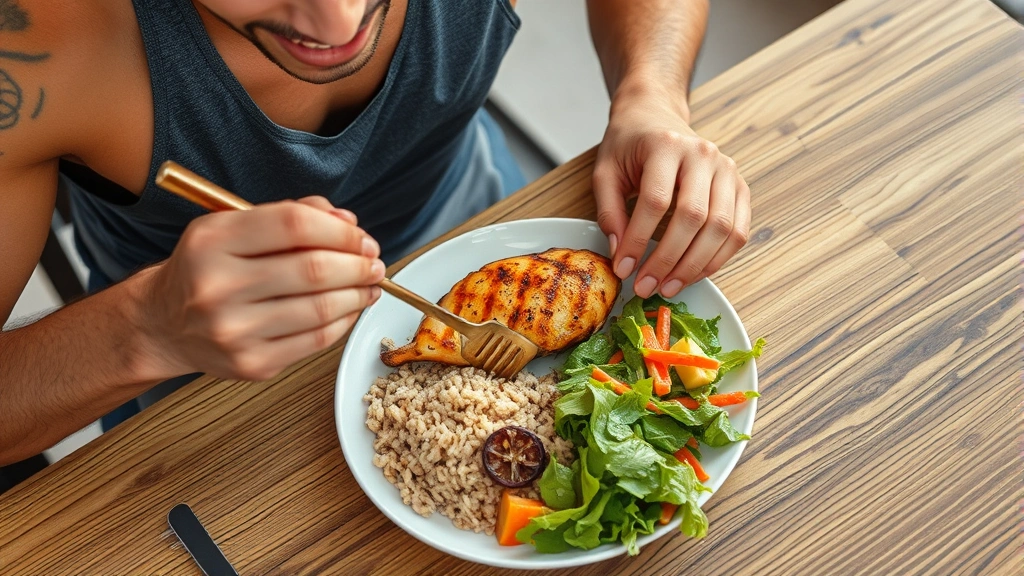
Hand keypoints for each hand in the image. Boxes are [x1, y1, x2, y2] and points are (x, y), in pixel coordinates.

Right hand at [135, 197, 383, 380]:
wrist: (162, 325)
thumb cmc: (206, 270)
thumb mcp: (232, 227)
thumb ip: (289, 215)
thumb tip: (346, 223)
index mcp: (211, 242)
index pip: (294, 225)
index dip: (340, 231)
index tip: (361, 238)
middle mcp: (217, 286)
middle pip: (314, 270)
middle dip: (358, 264)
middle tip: (374, 263)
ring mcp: (233, 330)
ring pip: (321, 309)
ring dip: (358, 295)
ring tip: (369, 285)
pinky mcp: (251, 364)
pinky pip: (316, 340)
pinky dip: (343, 321)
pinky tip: (350, 309)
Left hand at [592, 81, 749, 298]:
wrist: (655, 114)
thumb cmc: (629, 144)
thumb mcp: (605, 171)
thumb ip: (609, 212)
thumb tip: (620, 255)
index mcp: (666, 145)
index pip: (656, 201)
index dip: (639, 240)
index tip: (624, 268)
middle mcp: (703, 154)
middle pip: (693, 217)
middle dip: (668, 259)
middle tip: (646, 287)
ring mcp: (727, 169)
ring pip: (721, 227)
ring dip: (695, 266)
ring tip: (669, 287)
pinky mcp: (740, 186)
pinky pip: (738, 230)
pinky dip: (718, 258)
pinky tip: (694, 274)